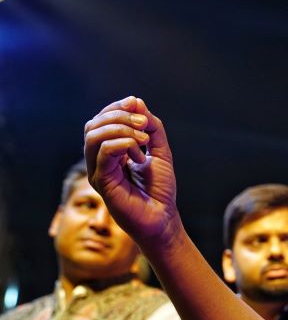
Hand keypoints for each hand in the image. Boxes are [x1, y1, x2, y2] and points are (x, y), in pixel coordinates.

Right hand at [83, 96, 179, 243]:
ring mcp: (97, 171)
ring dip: (121, 129)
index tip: (136, 104)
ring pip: (93, 136)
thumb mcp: (160, 151)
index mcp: (110, 151)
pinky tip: (140, 154)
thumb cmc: (160, 189)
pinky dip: (123, 144)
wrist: (162, 217)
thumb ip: (152, 127)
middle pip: (93, 125)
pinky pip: (103, 152)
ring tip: (144, 139)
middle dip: (119, 116)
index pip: (101, 120)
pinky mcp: (101, 182)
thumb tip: (137, 101)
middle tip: (144, 125)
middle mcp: (99, 160)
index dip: (116, 107)